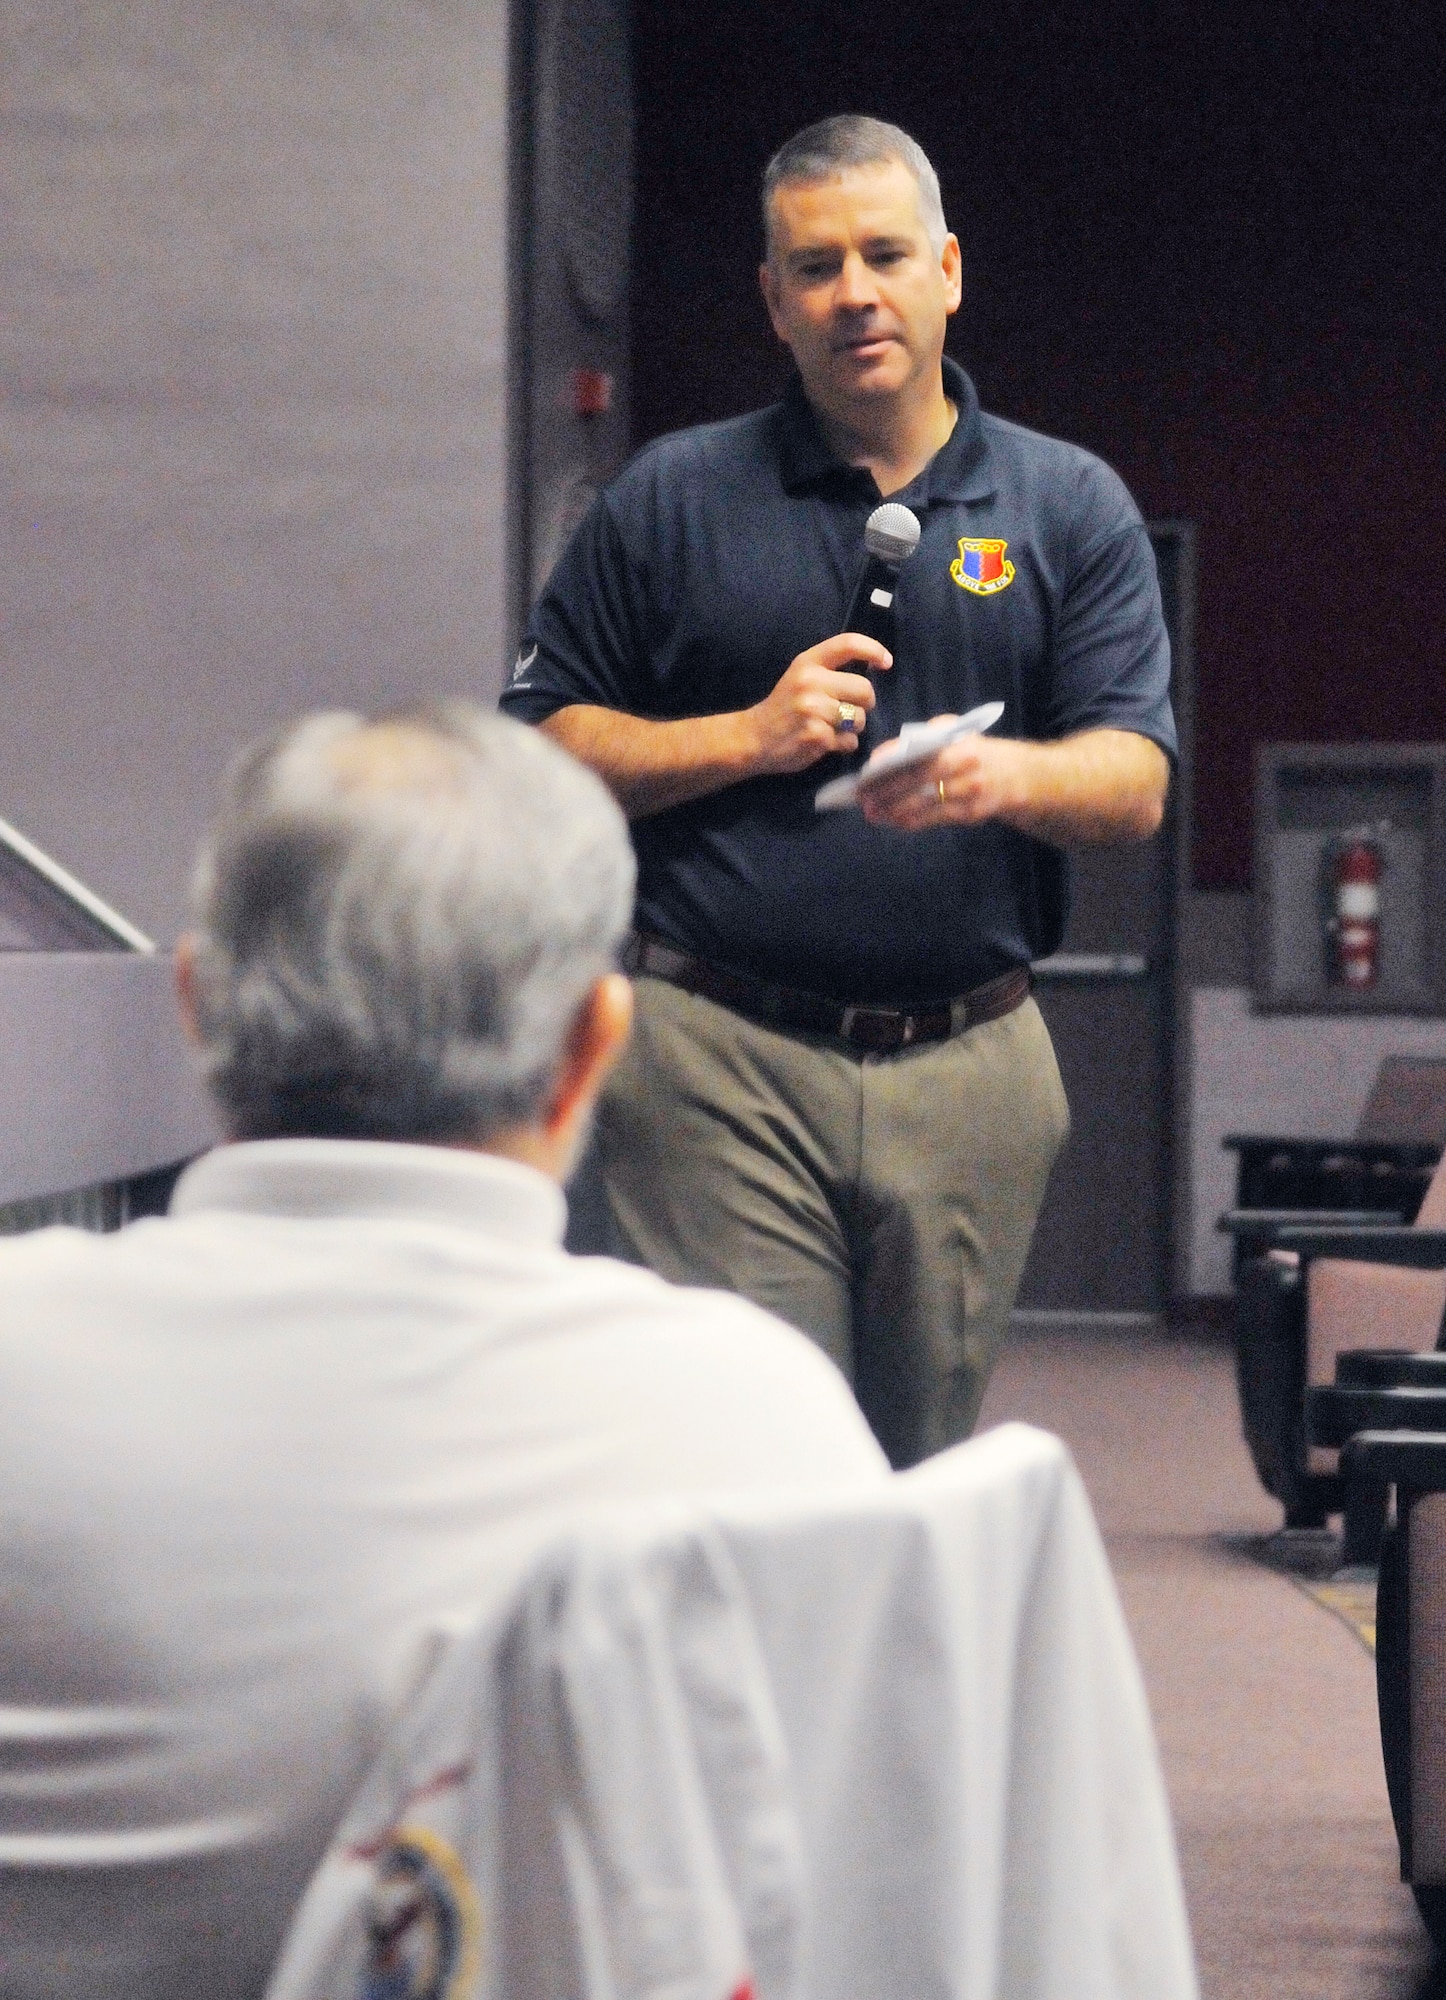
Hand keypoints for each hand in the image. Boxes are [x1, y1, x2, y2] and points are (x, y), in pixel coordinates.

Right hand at [744, 632, 890, 774]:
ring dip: (852, 727)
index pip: (848, 644)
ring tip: (831, 728)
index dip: (873, 650)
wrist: (753, 737)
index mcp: (808, 663)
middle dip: (865, 703)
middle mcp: (811, 683)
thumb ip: (830, 670)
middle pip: (864, 690)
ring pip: (859, 719)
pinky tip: (824, 742)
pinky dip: (842, 745)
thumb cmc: (783, 706)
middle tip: (851, 709)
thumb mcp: (800, 676)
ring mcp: (814, 711)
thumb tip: (875, 666)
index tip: (886, 662)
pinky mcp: (817, 737)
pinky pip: (849, 741)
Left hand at [860, 725, 1026, 831]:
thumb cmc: (974, 751)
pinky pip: (934, 819)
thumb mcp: (954, 736)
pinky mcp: (971, 814)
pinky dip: (911, 820)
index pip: (918, 751)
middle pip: (918, 778)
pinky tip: (894, 821)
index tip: (867, 770)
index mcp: (959, 742)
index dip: (889, 762)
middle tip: (862, 797)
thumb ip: (922, 740)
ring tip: (872, 813)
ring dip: (894, 810)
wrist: (1016, 776)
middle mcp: (966, 765)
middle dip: (885, 789)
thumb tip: (884, 756)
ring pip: (924, 803)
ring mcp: (970, 792)